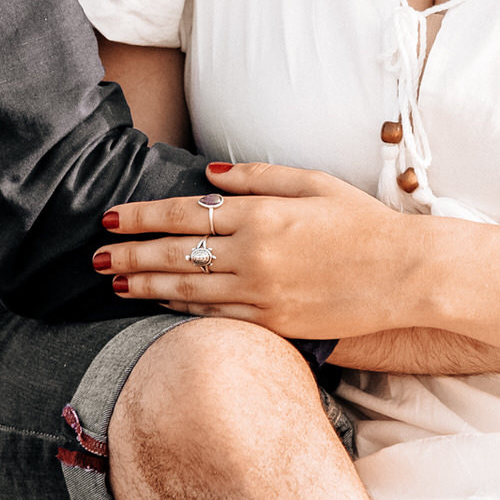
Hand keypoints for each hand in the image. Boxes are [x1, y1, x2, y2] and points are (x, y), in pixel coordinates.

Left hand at [98, 161, 421, 338]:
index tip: (111, 219)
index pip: (183, 214)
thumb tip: (205, 175)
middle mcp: (253, 255)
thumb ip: (255, 176)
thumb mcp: (312, 182)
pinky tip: (162, 307)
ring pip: (187, 292)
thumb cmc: (363, 222)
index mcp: (261, 214)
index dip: (141, 218)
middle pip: (174, 256)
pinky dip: (183, 313)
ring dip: (145, 287)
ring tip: (115, 283)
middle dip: (129, 255)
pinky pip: (217, 319)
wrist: (404, 273)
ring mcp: (261, 295)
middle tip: (95, 256)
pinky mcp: (274, 324)